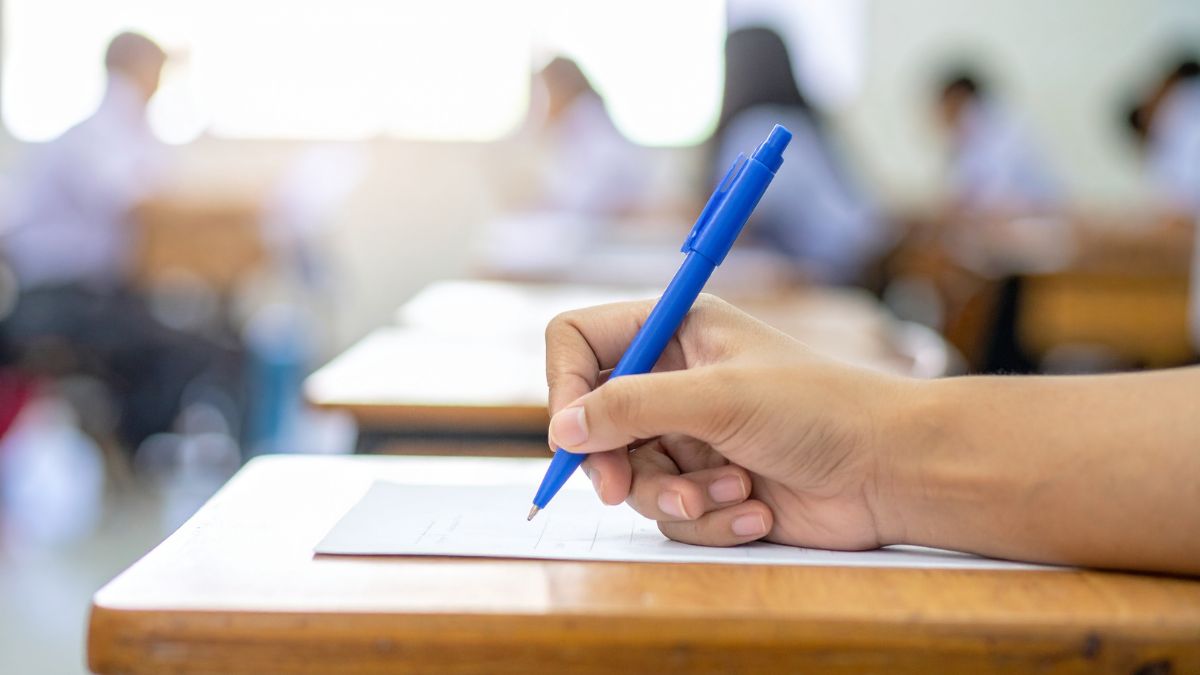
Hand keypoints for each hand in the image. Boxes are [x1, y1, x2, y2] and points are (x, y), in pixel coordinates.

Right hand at [544, 295, 915, 549]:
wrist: (891, 472)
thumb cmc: (820, 411)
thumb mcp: (718, 397)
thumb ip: (632, 407)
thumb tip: (564, 429)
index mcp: (676, 330)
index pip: (581, 341)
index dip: (565, 385)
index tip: (571, 433)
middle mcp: (675, 380)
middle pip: (596, 421)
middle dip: (616, 461)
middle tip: (621, 488)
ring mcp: (690, 435)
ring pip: (631, 476)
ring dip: (677, 494)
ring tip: (730, 491)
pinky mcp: (708, 483)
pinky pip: (672, 511)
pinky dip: (710, 516)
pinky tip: (754, 507)